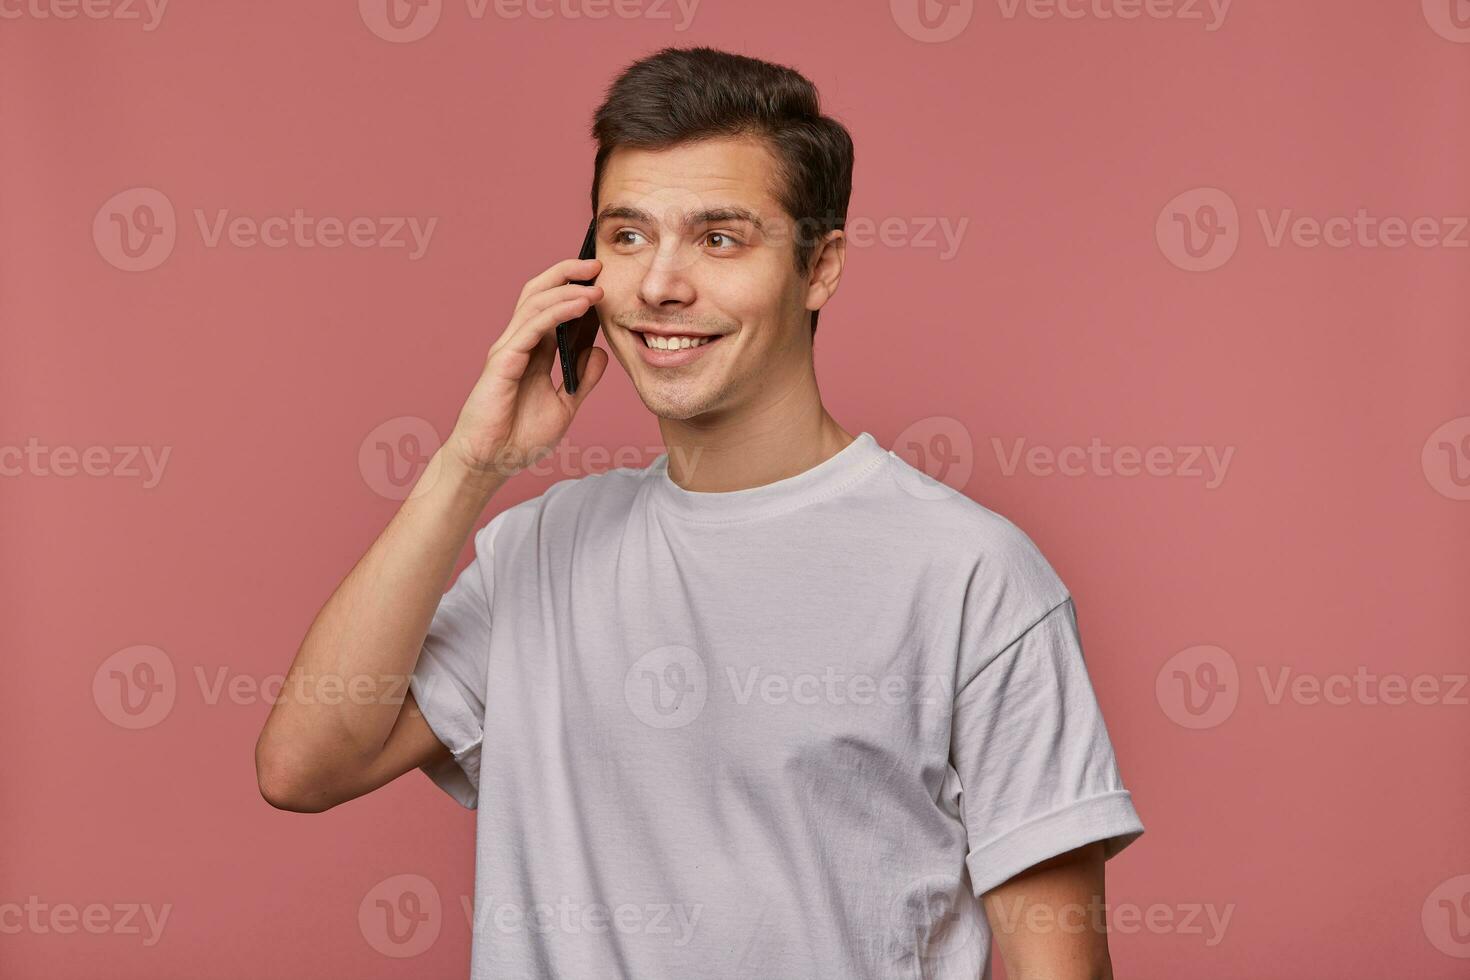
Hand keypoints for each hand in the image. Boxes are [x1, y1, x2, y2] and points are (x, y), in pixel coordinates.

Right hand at [445, 257, 608, 478]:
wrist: (491, 463)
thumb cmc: (519, 438)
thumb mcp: (565, 406)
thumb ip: (583, 379)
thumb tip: (602, 353)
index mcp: (533, 352)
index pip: (553, 308)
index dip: (576, 289)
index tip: (604, 280)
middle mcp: (519, 344)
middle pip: (540, 293)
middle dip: (568, 273)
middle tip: (599, 264)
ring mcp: (509, 350)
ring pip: (535, 303)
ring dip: (567, 289)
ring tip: (596, 282)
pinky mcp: (503, 361)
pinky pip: (533, 328)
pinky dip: (557, 312)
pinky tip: (581, 305)